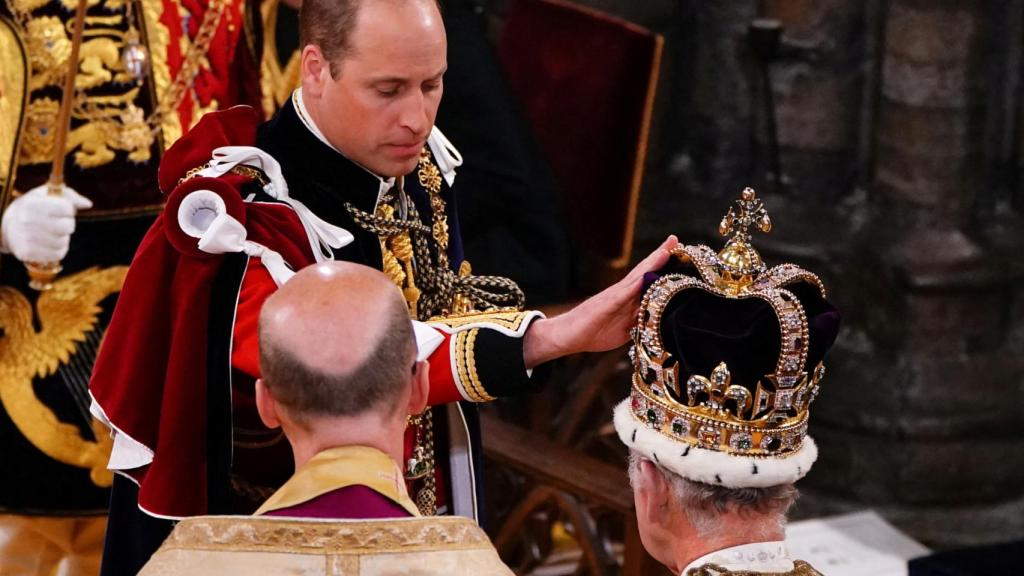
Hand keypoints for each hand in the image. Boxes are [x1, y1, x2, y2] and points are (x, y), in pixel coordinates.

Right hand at [0, 184, 91, 262]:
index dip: (68, 210)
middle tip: (59, 223)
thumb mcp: (47, 195)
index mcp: (33, 204)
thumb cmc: (33, 207)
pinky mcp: (28, 253)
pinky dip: (59, 249)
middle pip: (68, 227)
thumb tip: (88, 204)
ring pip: (64, 242)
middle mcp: (28, 221)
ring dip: (63, 238)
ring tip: (53, 233)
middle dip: (68, 224)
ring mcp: (27, 239)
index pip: (66, 208)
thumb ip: (70, 197)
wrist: (8, 226)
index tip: (61, 210)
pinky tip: (50, 243)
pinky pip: (57, 254)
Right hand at [523, 235, 678, 367]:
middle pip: (644, 271)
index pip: (646, 279)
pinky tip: (648, 274)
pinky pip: (624, 293)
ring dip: (652, 263)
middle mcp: (621, 292)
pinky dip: (637, 283)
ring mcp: (613, 296)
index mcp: (625, 299)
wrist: (567, 336)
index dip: (660, 265)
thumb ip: (638, 322)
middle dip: (660, 255)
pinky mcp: (605, 304)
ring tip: (667, 249)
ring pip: (637, 277)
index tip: (675, 251)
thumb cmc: (593, 333)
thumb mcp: (624, 330)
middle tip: (674, 239)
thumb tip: (655, 320)